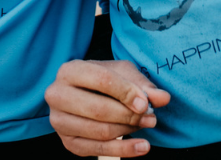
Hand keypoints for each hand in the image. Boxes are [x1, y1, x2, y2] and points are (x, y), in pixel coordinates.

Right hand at [45, 59, 170, 156]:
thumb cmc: (104, 80)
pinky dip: (124, 149)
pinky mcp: (67, 142)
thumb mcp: (123, 74)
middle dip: (129, 115)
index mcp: (69, 71)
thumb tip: (162, 98)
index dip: (126, 92)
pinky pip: (98, 150)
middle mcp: (57, 95)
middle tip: (151, 117)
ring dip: (128, 130)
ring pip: (99, 131)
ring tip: (146, 125)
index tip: (146, 103)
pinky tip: (142, 146)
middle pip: (98, 109)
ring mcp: (59, 121)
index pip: (101, 80)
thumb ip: (142, 85)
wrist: (84, 93)